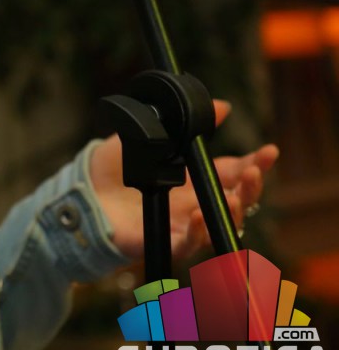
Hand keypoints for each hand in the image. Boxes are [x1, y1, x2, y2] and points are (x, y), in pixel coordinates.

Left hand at [89, 100, 278, 260]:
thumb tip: (222, 105)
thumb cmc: (110, 168)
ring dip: (232, 211)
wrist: (79, 192)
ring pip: (219, 224)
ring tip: (235, 195)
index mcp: (191, 177)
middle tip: (255, 172)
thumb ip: (180, 122)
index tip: (269, 151)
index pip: (231, 171)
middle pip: (234, 199)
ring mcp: (180, 224)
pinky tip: (199, 215)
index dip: (254, 163)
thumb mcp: (146, 136)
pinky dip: (198, 232)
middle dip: (251, 187)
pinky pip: (188, 244)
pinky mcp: (162, 242)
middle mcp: (192, 202)